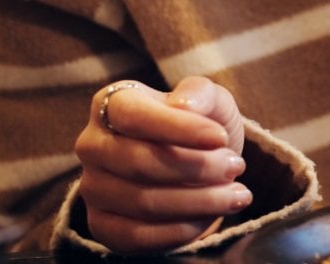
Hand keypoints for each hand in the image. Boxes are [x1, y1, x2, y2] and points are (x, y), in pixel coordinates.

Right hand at [73, 76, 250, 252]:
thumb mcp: (209, 100)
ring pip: (143, 202)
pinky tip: (211, 217)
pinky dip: (181, 229)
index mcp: (111, 104)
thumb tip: (183, 105)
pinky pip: (138, 236)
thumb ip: (200, 93)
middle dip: (197, 167)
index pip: (135, 116)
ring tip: (236, 195)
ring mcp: (92, 187)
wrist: (198, 165)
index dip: (179, 128)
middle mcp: (92, 145)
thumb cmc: (200, 125)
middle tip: (235, 167)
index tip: (221, 138)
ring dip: (198, 201)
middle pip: (139, 162)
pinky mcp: (102, 225)